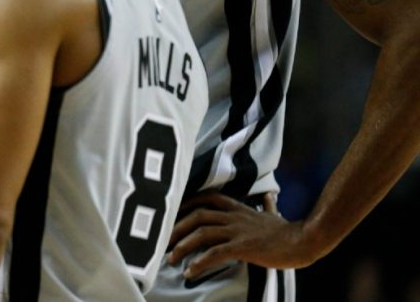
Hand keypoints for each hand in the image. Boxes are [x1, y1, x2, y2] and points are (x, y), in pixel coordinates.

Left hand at [167, 192, 316, 279]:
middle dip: (176, 228)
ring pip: (202, 233)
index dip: (185, 205)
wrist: (305, 241)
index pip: (205, 198)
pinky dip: (200, 262)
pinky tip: (191, 272)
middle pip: (196, 216)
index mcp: (238, 207)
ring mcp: (238, 230)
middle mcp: (234, 216)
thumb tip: (268, 196)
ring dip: (183, 246)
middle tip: (162, 242)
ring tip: (171, 260)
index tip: (171, 216)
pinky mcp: (244, 247)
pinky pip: (215, 253)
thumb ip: (266, 205)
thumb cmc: (288, 231)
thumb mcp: (273, 213)